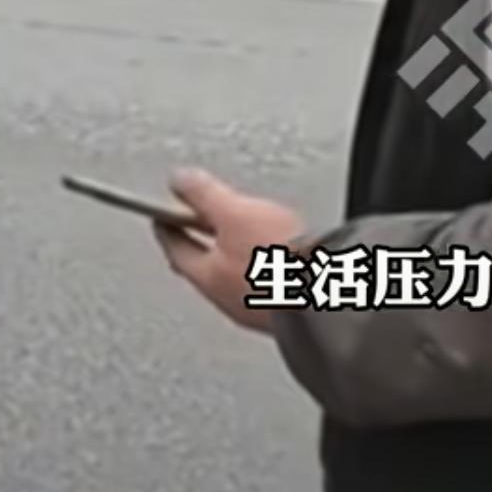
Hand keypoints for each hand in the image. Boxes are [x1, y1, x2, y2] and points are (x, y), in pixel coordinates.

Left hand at [155, 168, 301, 330]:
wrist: (328, 296)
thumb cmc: (281, 262)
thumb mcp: (235, 213)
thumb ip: (204, 195)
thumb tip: (179, 181)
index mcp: (207, 276)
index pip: (176, 247)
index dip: (168, 225)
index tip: (163, 215)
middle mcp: (227, 298)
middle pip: (204, 266)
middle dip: (200, 244)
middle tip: (196, 226)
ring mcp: (256, 309)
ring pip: (232, 278)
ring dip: (232, 257)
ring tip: (240, 238)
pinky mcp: (284, 311)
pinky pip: (262, 284)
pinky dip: (260, 268)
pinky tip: (275, 260)